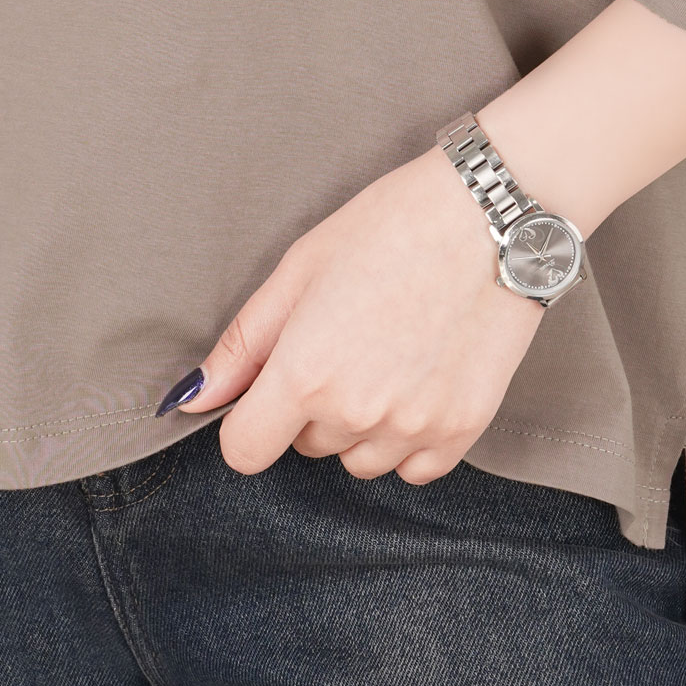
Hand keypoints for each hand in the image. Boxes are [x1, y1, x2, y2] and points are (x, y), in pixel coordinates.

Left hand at [192, 148, 542, 484]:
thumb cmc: (391, 227)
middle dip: (310, 407)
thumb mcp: (299, 269)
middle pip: (304, 447)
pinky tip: (418, 383)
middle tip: (345, 342)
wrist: (491, 216)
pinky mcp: (462, 430)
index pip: (245, 450)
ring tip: (386, 357)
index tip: (267, 392)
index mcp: (305, 373)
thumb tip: (194, 396)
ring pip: (358, 460)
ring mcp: (413, 427)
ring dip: (359, 425)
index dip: (248, 421)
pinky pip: (414, 469)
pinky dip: (407, 440)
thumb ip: (242, 344)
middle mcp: (357, 412)